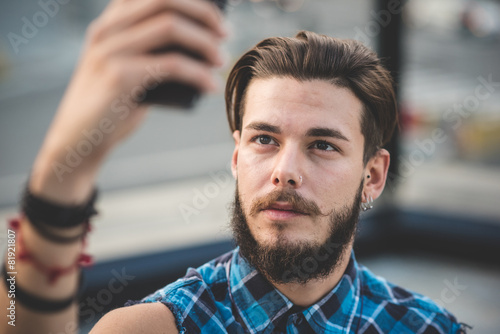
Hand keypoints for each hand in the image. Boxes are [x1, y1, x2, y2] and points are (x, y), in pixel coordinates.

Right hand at [30, 0, 226, 202]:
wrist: (79, 139)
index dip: (192, 0)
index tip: (218, 15)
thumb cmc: (114, 104)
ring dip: (205, 43)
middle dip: (204, 14)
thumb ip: (154, 50)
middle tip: (225, 34)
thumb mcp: (130, 67)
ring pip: (170, 27)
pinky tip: (210, 86)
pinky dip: (198, 73)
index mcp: (111, 21)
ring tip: (220, 60)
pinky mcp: (118, 75)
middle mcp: (107, 28)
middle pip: (166, 1)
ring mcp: (110, 49)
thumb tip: (204, 42)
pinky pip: (171, 64)